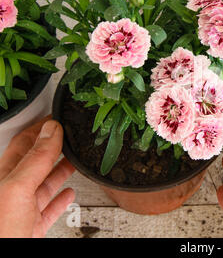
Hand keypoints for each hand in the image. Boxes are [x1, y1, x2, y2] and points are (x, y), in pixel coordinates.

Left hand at [0, 117, 74, 237]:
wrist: (4, 255)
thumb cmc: (0, 231)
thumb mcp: (17, 189)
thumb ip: (36, 159)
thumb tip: (51, 130)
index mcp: (4, 177)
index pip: (23, 144)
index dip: (40, 130)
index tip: (58, 120)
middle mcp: (12, 192)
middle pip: (36, 163)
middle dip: (53, 148)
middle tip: (70, 137)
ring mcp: (22, 211)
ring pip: (44, 185)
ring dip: (60, 171)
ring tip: (74, 161)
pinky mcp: (32, 228)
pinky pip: (49, 209)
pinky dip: (61, 199)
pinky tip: (68, 194)